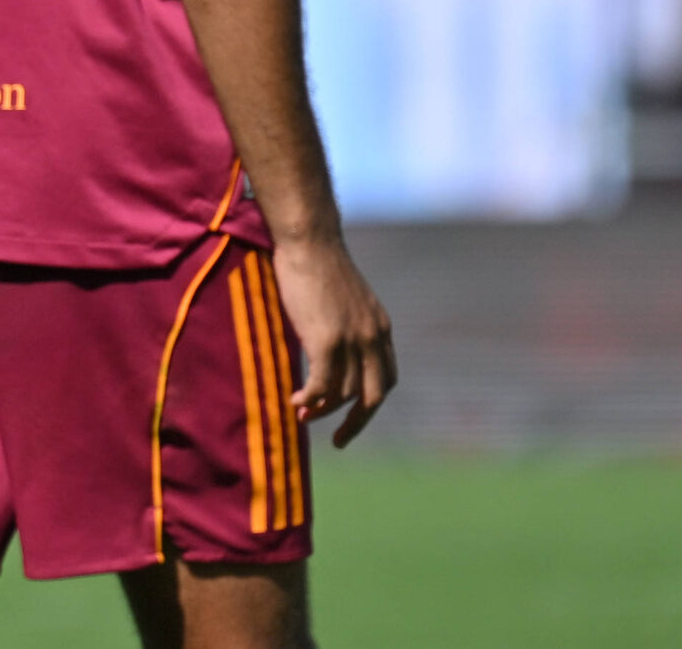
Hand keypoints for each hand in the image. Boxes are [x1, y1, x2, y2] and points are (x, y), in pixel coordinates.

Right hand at [270, 237, 395, 447]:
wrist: (309, 240)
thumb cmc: (316, 262)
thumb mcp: (341, 298)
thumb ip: (344, 323)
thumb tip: (326, 345)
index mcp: (380, 328)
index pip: (386, 377)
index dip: (370, 401)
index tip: (352, 414)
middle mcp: (373, 338)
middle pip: (374, 395)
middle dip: (358, 423)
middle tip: (339, 440)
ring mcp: (352, 340)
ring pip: (345, 393)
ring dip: (323, 409)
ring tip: (302, 414)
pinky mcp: (327, 341)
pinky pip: (322, 385)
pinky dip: (310, 399)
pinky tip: (295, 402)